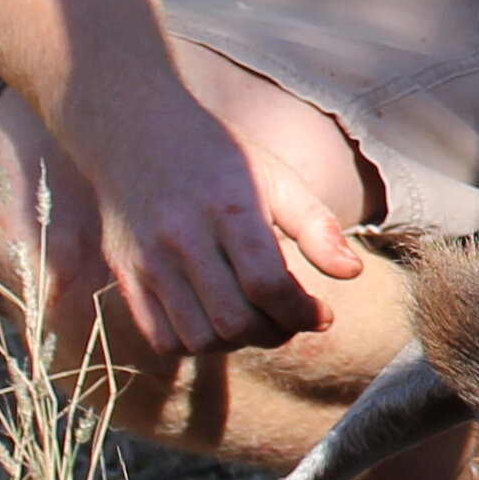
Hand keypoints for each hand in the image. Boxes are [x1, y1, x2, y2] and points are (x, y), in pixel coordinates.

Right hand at [63, 72, 365, 355]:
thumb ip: (317, 226)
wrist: (138, 133)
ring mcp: (149, 260)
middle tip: (291, 322)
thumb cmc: (220, 156)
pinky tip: (216, 323)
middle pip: (234, 320)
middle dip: (275, 333)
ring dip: (238, 344)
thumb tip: (353, 273)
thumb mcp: (277, 177)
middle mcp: (183, 238)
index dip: (302, 312)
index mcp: (230, 208)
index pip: (268, 284)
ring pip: (198, 338)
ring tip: (257, 323)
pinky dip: (195, 345)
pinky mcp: (126, 275)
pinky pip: (161, 338)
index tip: (322, 315)